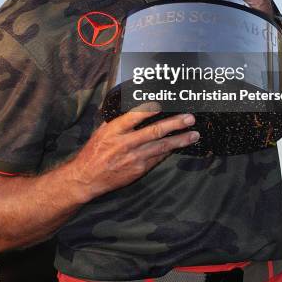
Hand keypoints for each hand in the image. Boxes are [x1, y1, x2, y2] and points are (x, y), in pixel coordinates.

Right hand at [72, 105, 198, 199]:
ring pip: (161, 147)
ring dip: (180, 140)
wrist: (87, 178)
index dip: (150, 109)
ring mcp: (134, 158)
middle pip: (154, 131)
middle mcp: (125, 143)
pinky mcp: (139, 170)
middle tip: (189, 118)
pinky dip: (169, 151)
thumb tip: (134, 107)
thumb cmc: (93, 151)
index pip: (134, 116)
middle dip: (175, 124)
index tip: (163, 103)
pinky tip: (179, 146)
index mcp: (114, 130)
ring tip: (193, 134)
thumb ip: (118, 121)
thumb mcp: (101, 131)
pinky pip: (158, 158)